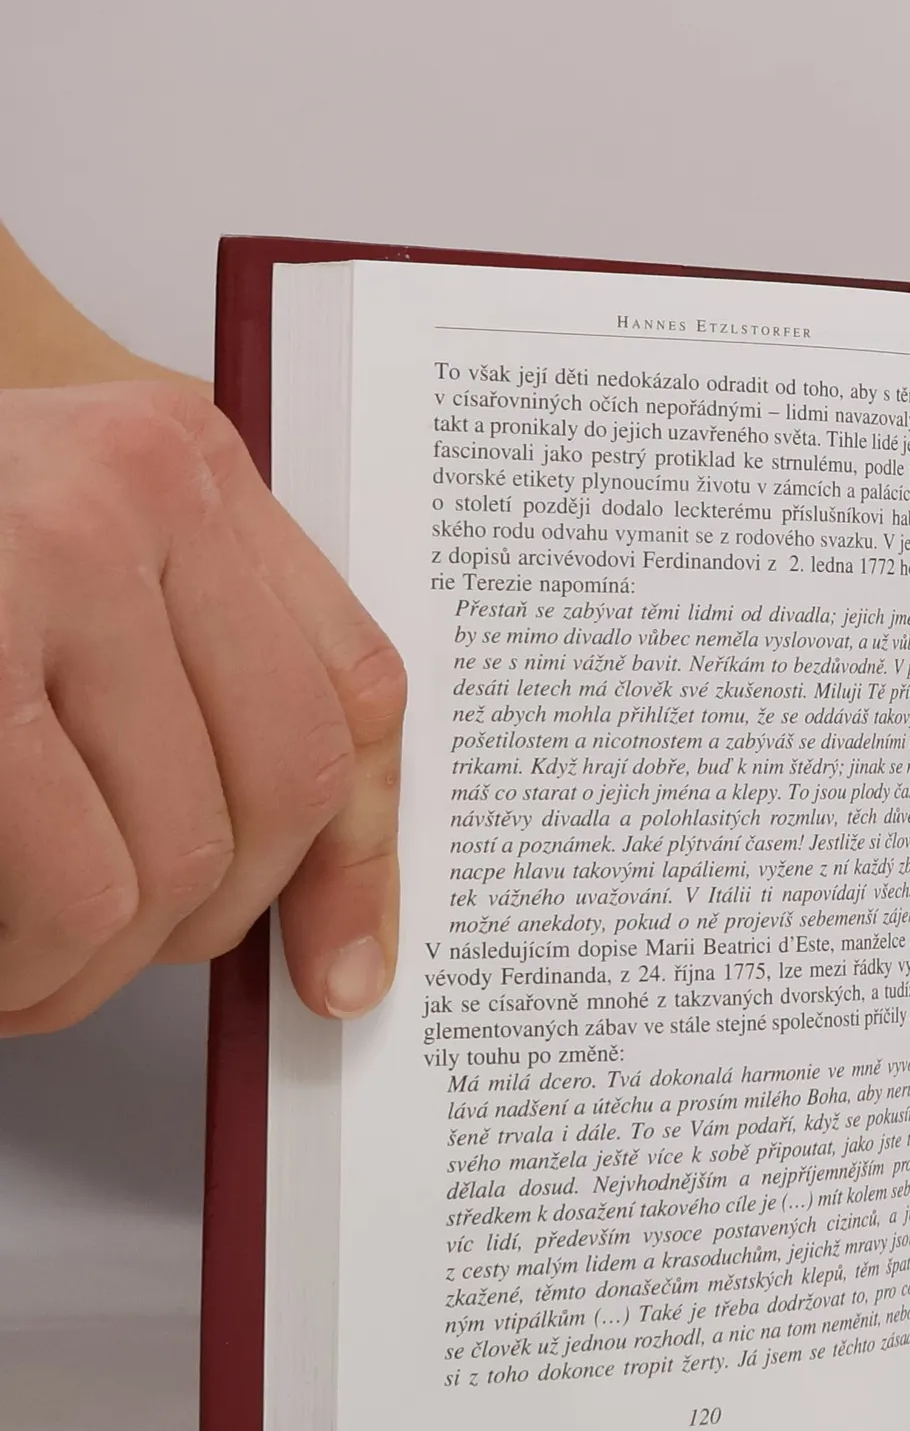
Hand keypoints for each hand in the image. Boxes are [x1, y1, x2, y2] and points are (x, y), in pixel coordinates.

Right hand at [0, 381, 406, 1034]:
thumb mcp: (65, 551)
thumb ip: (194, 677)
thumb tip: (322, 920)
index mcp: (181, 461)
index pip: (351, 692)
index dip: (355, 858)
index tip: (339, 968)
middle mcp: (125, 488)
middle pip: (279, 789)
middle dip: (197, 925)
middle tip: (102, 956)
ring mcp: (27, 558)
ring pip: (170, 857)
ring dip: (95, 960)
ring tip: (24, 969)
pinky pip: (70, 879)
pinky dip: (32, 960)